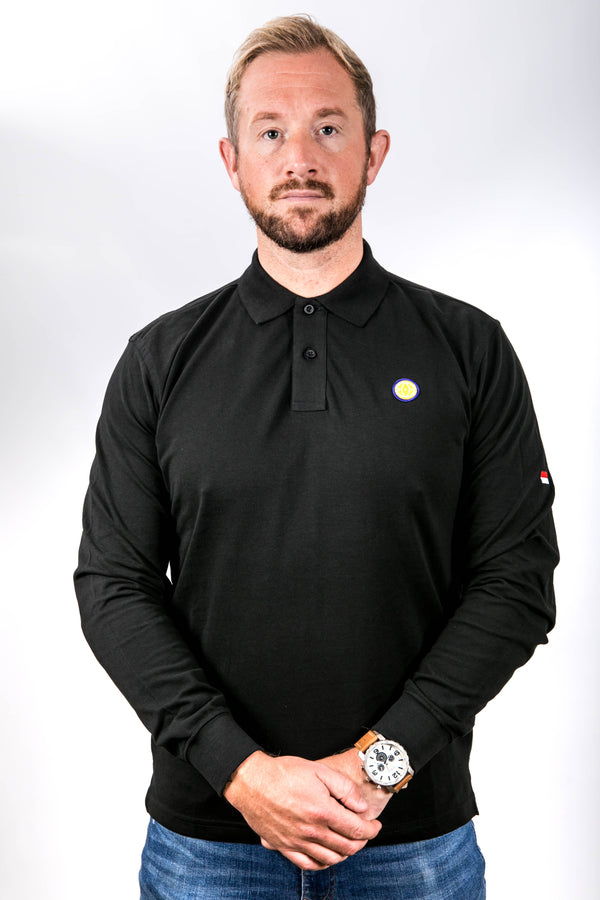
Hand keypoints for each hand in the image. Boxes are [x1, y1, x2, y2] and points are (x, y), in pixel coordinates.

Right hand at [223, 751, 381, 869]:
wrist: (252, 781)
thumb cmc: (284, 773)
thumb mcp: (319, 770)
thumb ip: (344, 788)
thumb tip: (361, 807)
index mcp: (322, 811)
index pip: (356, 830)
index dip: (371, 830)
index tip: (375, 826)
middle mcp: (311, 832)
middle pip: (347, 847)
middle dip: (361, 842)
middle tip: (365, 832)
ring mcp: (297, 842)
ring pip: (330, 859)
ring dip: (345, 853)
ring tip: (349, 842)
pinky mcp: (284, 847)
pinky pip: (308, 865)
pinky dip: (323, 863)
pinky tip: (328, 854)